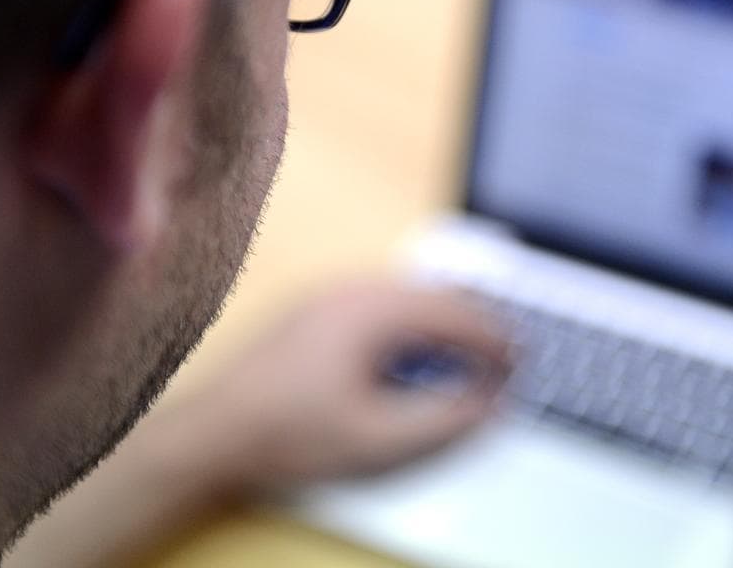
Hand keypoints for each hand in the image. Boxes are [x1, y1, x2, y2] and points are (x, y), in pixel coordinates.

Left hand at [199, 279, 513, 489]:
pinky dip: (413, 328)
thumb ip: (444, 420)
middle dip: (476, 330)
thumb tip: (487, 403)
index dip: (498, 344)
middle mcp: (352, 291)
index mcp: (372, 311)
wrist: (213, 434)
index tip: (519, 370)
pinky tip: (413, 360)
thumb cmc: (287, 434)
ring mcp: (329, 296)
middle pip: (437, 296)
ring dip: (444, 327)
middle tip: (502, 365)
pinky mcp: (315, 312)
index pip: (458, 314)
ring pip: (410, 298)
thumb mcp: (379, 441)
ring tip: (466, 364)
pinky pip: (382, 305)